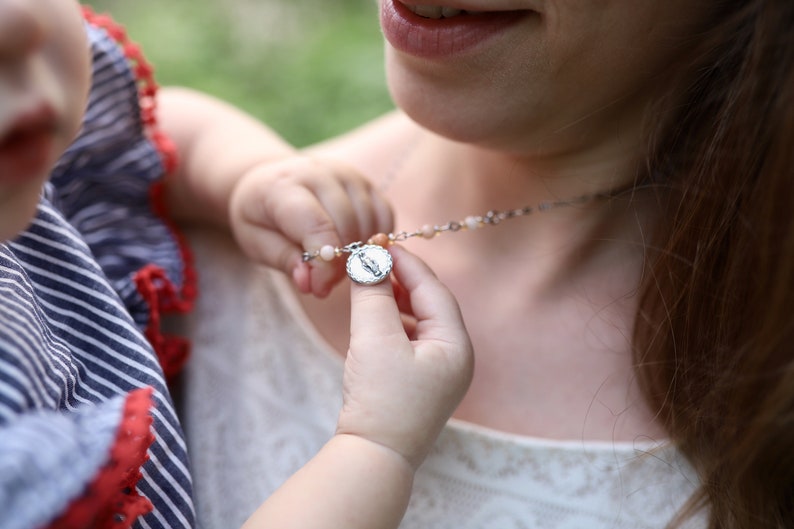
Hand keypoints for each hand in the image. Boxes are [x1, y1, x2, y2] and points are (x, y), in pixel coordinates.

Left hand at [229, 155, 392, 296]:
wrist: (270, 182)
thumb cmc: (260, 215)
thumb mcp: (256, 241)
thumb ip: (284, 260)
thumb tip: (309, 282)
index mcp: (284, 185)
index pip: (317, 226)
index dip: (324, 264)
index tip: (318, 288)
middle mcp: (320, 173)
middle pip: (348, 225)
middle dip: (340, 264)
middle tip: (324, 285)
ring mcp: (348, 175)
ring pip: (369, 223)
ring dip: (358, 255)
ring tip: (334, 270)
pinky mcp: (367, 183)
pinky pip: (384, 217)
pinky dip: (375, 242)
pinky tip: (354, 254)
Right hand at [336, 246, 473, 468]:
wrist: (373, 458)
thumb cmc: (380, 400)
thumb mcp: (374, 339)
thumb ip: (373, 293)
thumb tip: (368, 260)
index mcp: (456, 345)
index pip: (433, 290)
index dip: (406, 262)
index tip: (379, 241)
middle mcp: (454, 358)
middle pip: (428, 304)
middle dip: (399, 280)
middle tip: (370, 259)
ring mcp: (438, 374)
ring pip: (417, 322)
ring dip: (393, 301)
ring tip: (368, 284)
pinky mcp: (418, 385)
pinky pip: (408, 341)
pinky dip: (390, 324)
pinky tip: (371, 318)